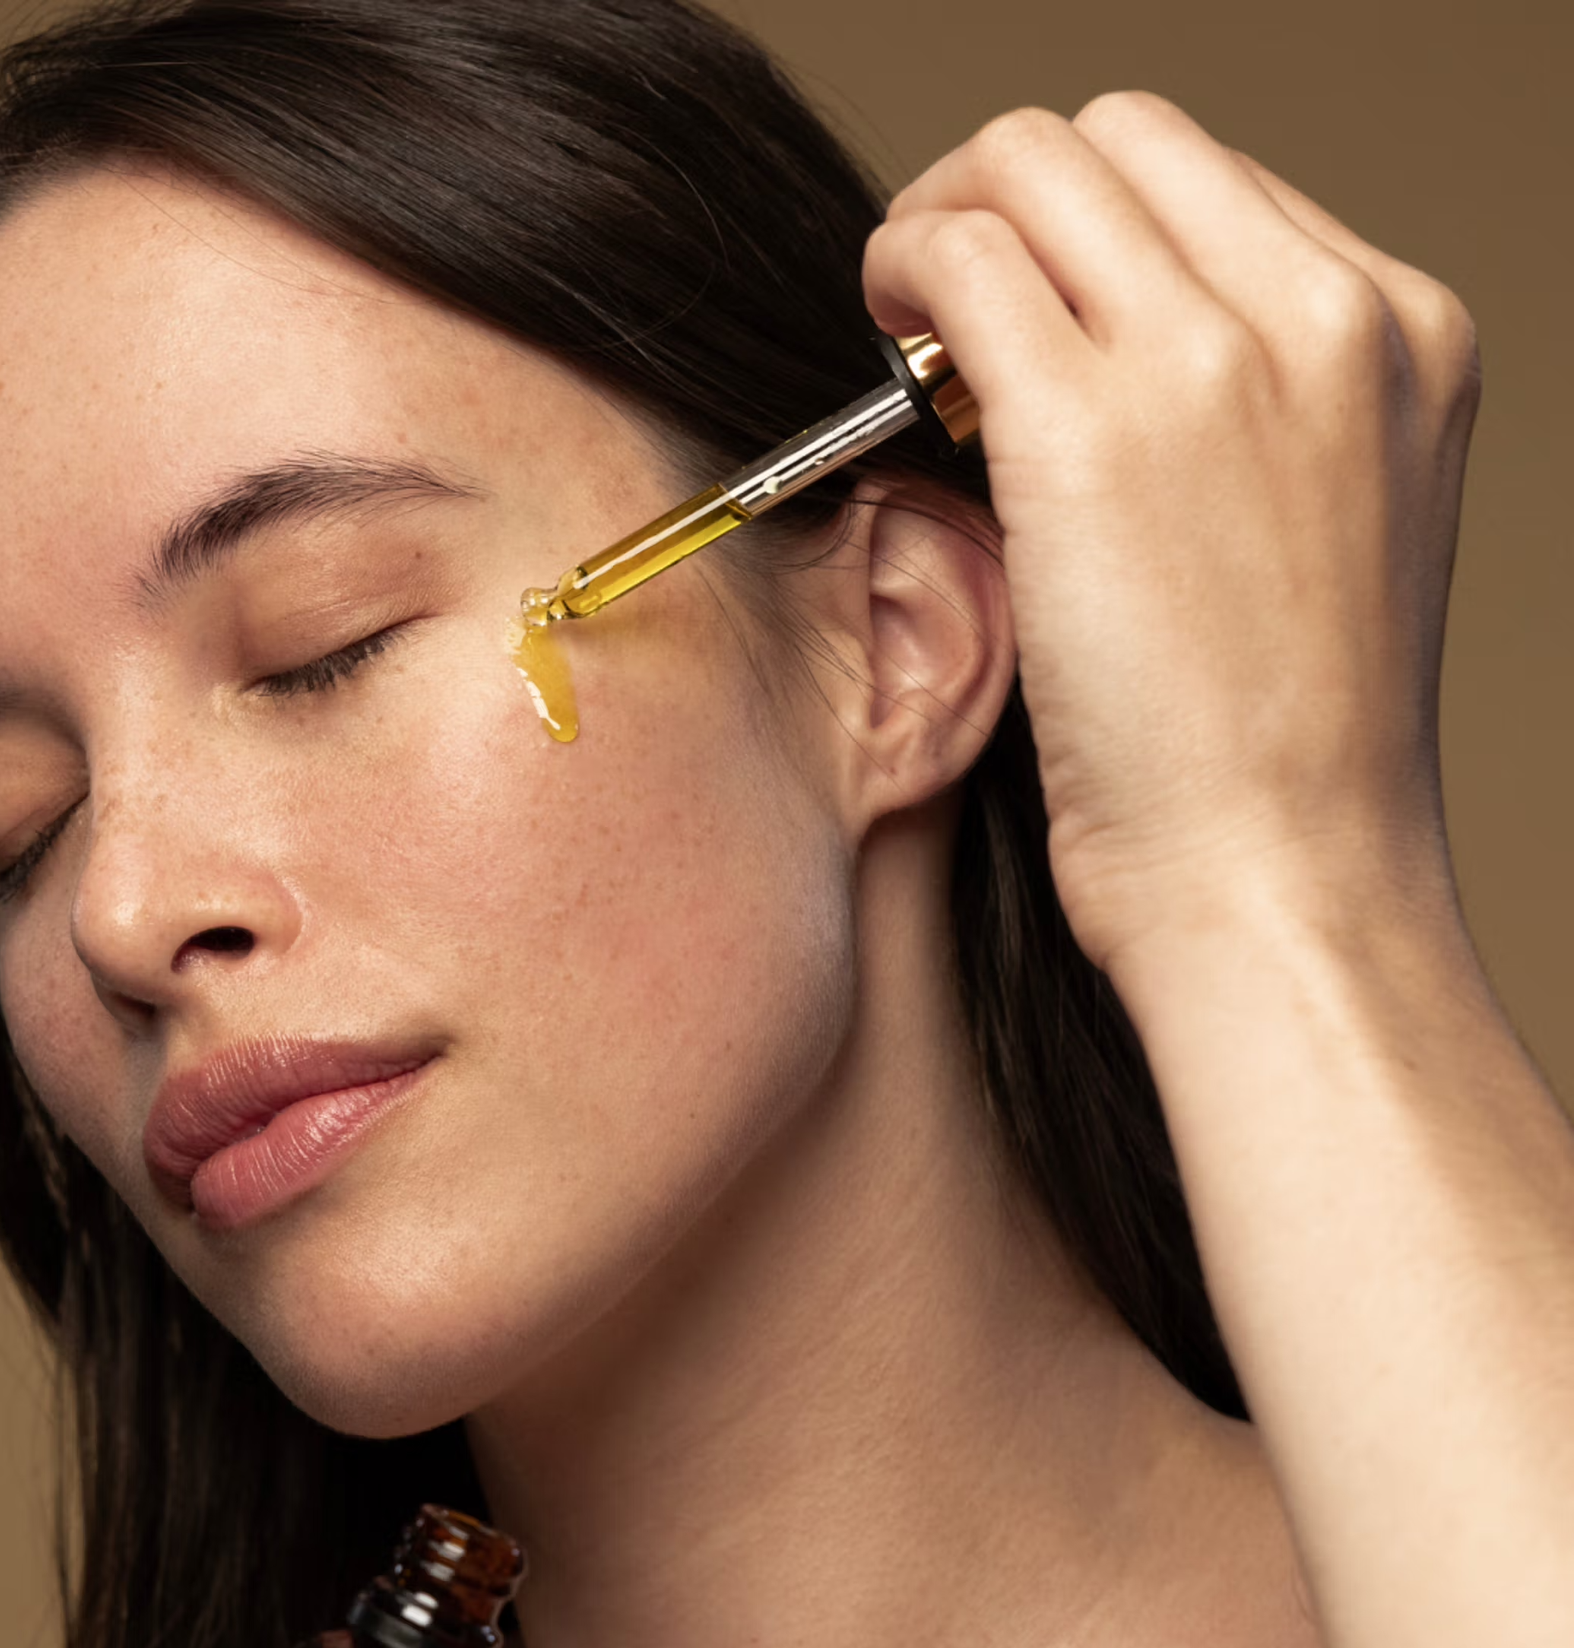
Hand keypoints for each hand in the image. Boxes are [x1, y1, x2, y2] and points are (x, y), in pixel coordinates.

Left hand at [864, 92, 1480, 979]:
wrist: (1280, 873)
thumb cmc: (1275, 748)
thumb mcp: (1319, 531)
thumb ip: (1246, 411)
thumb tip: (1099, 345)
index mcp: (1400, 333)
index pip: (1210, 180)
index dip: (1091, 226)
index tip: (1027, 299)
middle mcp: (1326, 314)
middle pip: (1118, 139)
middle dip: (1007, 193)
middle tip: (942, 293)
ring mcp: (1214, 358)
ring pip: (1029, 165)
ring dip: (939, 219)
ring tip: (901, 316)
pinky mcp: (1091, 429)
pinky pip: (960, 259)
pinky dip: (899, 272)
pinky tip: (883, 343)